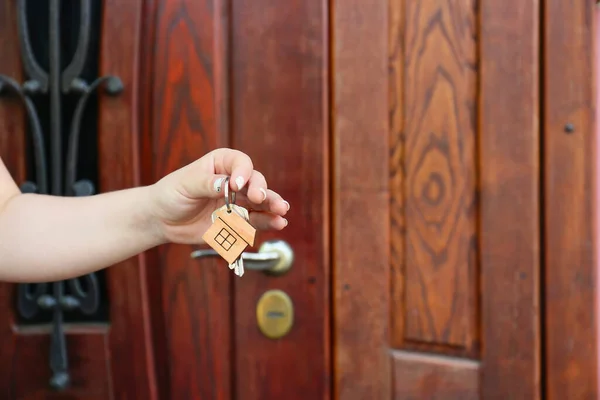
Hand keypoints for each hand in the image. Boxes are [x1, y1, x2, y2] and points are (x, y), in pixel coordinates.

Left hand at [148, 148, 289, 244]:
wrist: (162, 219)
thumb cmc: (171, 194)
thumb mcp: (185, 184)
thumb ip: (207, 183)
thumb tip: (227, 184)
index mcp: (221, 163)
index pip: (240, 162)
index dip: (243, 172)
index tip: (237, 185)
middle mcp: (234, 181)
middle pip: (255, 182)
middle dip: (261, 190)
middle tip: (260, 198)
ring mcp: (238, 201)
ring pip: (261, 202)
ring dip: (272, 205)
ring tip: (281, 210)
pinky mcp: (237, 221)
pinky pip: (256, 221)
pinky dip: (268, 222)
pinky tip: (279, 223)